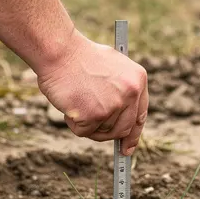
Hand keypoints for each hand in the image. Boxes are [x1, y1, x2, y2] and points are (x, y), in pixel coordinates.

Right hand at [38, 35, 148, 155]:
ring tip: (76, 101)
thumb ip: (121, 89)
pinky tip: (69, 104)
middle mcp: (130, 94)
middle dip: (108, 134)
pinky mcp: (94, 116)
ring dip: (87, 123)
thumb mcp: (111, 66)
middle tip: (94, 131)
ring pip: (102, 132)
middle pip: (123, 129)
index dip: (134, 134)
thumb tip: (120, 118)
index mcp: (138, 80)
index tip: (127, 147)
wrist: (60, 51)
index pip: (140, 115)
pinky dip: (73, 123)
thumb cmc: (79, 56)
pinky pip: (84, 131)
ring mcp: (113, 106)